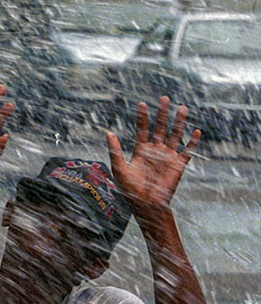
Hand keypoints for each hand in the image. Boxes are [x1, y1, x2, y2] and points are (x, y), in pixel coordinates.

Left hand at [106, 96, 199, 218]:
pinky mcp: (178, 165)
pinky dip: (192, 142)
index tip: (142, 104)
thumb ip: (115, 151)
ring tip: (181, 108)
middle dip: (162, 114)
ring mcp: (168, 156)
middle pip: (160, 128)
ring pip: (175, 135)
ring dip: (178, 122)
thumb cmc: (131, 190)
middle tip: (164, 99)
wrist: (146, 205)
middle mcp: (155, 151)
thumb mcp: (119, 170)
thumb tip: (108, 133)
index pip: (142, 130)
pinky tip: (196, 131)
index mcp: (141, 151)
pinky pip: (187, 151)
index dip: (142, 118)